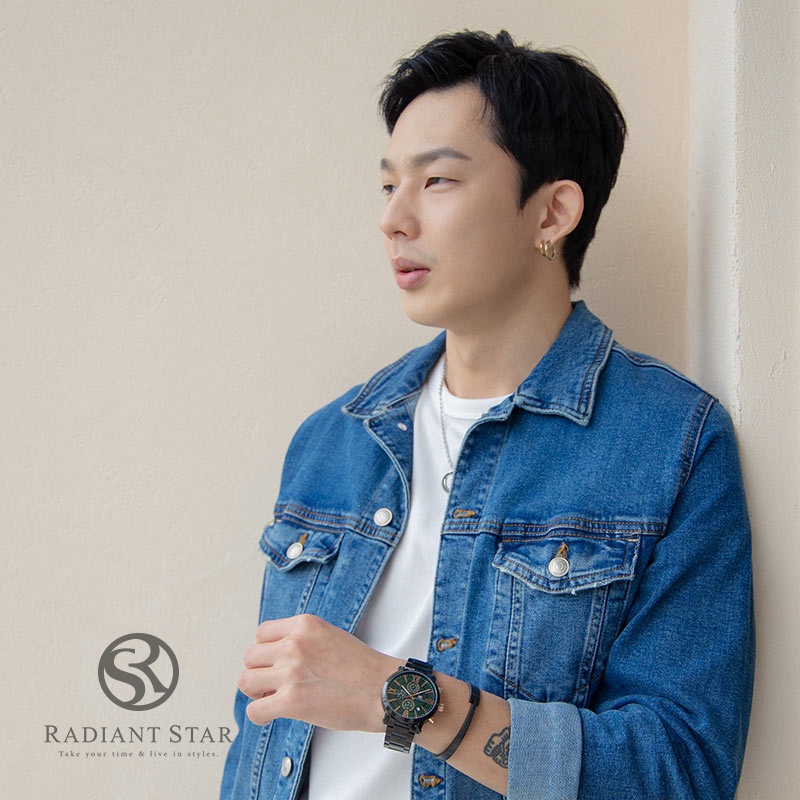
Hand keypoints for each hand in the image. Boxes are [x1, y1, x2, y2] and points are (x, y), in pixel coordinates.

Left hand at [237, 614, 398, 731]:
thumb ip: (302, 639)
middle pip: (250, 656)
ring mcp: (292, 671)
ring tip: (272, 699)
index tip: (274, 664)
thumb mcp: (330, 636)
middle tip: (273, 685)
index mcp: (304, 624)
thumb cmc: (363, 668)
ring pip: (246, 680)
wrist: (385, 691)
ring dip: (256, 692)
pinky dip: (259, 716)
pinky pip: (254, 710)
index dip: (265, 652)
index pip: (261, 633)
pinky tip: (272, 716)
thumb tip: (275, 654)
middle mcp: (295, 643)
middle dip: (259, 672)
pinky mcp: (292, 701)